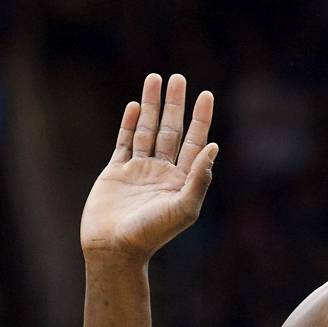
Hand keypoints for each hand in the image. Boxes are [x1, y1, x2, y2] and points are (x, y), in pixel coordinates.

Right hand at [80, 74, 217, 261]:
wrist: (114, 248)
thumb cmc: (152, 233)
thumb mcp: (184, 208)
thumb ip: (199, 178)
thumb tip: (213, 147)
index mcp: (181, 181)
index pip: (195, 142)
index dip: (201, 118)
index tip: (206, 94)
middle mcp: (162, 173)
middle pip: (172, 131)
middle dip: (175, 104)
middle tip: (179, 78)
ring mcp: (139, 171)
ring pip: (147, 131)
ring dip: (152, 106)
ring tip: (154, 79)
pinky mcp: (116, 173)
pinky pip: (124, 142)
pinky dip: (130, 123)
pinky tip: (136, 105)